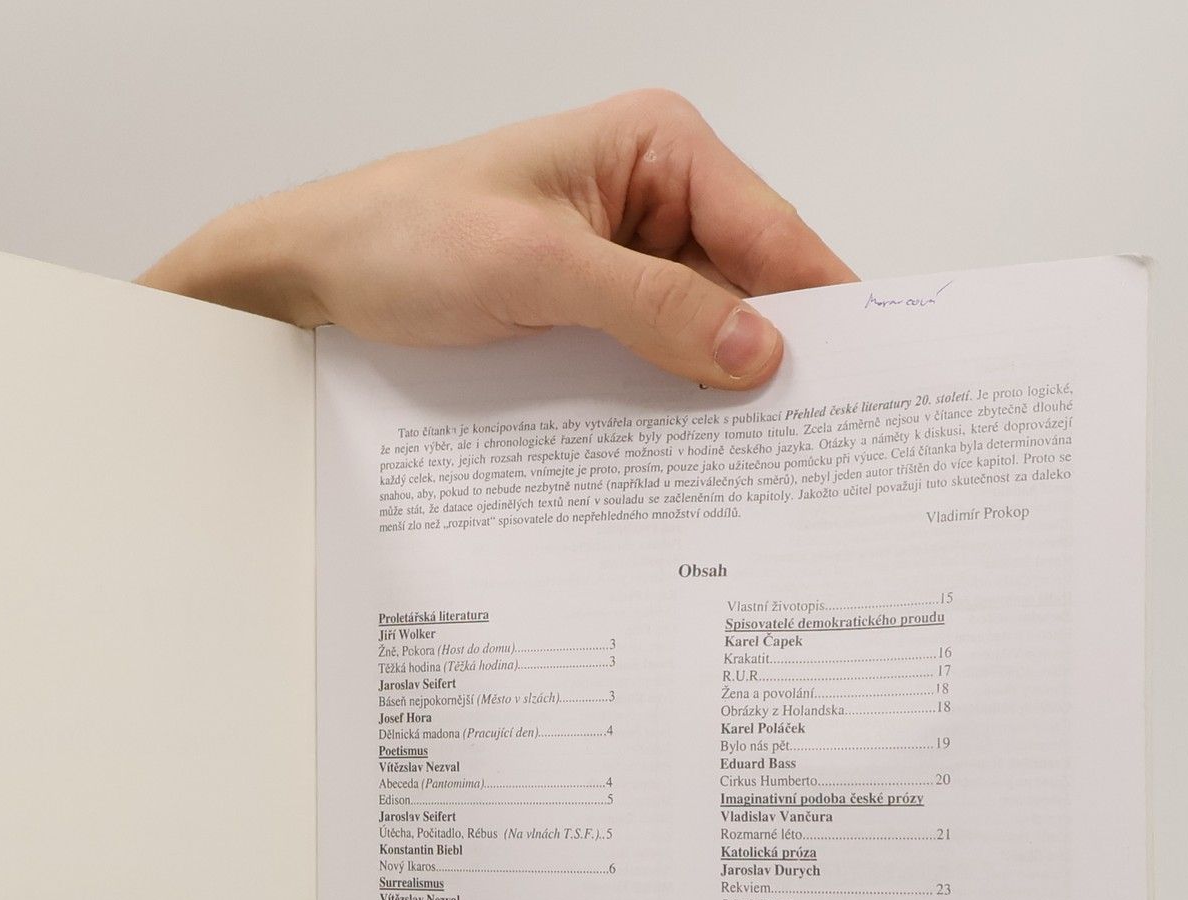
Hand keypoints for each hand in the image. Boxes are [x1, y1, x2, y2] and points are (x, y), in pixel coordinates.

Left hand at [139, 90, 853, 387]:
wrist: (319, 273)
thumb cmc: (404, 237)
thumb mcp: (533, 270)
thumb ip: (650, 308)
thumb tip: (757, 348)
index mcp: (658, 148)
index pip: (772, 233)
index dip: (823, 308)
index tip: (868, 380)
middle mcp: (657, 197)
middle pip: (752, 287)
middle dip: (778, 359)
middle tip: (818, 446)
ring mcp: (630, 259)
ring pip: (709, 333)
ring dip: (724, 391)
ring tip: (764, 463)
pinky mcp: (600, 310)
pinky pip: (661, 359)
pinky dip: (676, 402)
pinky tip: (694, 450)